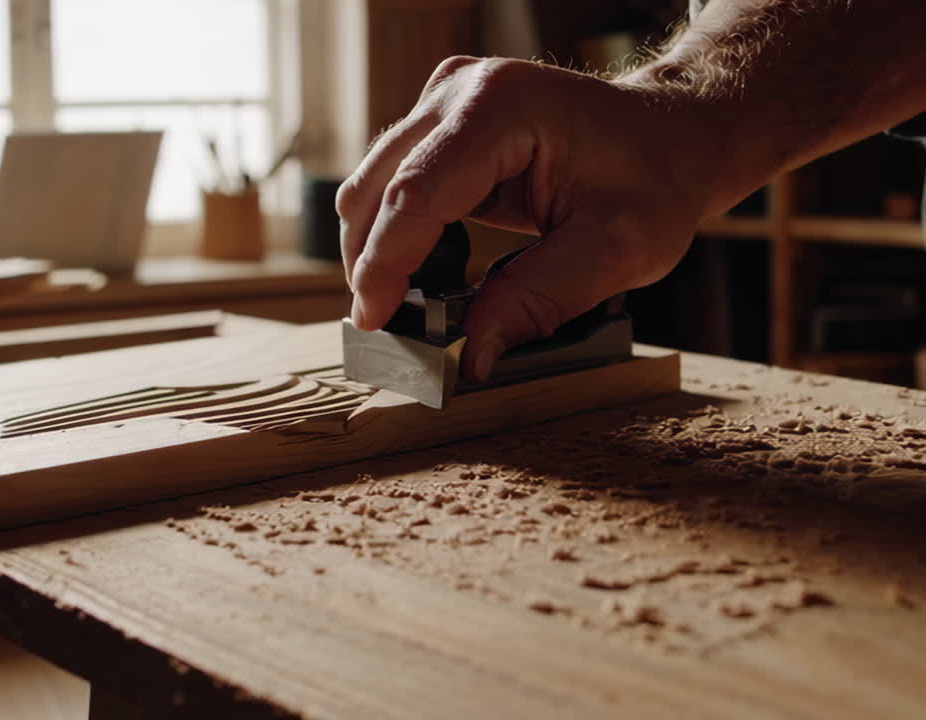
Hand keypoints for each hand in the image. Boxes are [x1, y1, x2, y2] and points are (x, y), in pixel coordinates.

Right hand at [337, 57, 725, 381]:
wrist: (673, 135)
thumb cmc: (655, 180)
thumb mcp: (615, 252)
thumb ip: (538, 301)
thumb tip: (471, 355)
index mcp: (501, 108)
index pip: (414, 194)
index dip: (385, 264)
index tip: (373, 322)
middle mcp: (460, 90)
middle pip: (376, 188)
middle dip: (372, 264)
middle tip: (389, 331)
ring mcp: (444, 100)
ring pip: (371, 187)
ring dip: (377, 251)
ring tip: (404, 309)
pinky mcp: (440, 122)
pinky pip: (391, 184)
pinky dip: (393, 234)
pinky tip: (418, 275)